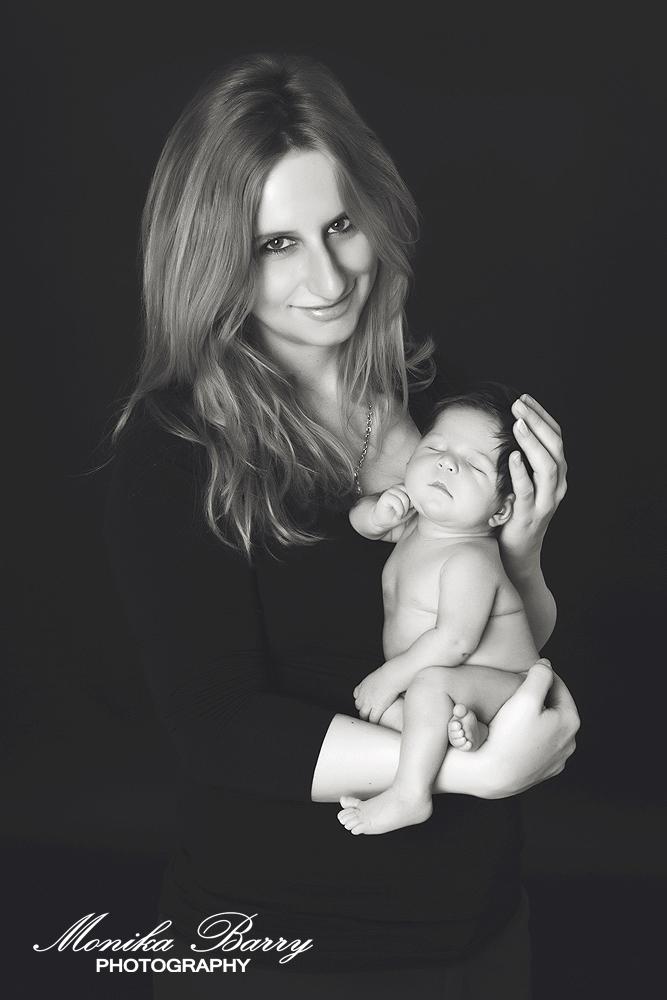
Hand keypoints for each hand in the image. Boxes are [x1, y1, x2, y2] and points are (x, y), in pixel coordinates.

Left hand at [354, 663, 405, 723]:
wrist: (391, 676)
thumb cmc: (389, 673)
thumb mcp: (379, 675)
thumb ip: (378, 680)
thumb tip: (385, 680)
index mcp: (363, 685)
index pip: (356, 695)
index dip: (361, 700)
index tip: (365, 702)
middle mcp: (363, 695)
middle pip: (358, 705)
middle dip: (363, 709)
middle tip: (367, 713)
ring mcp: (369, 703)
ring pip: (363, 714)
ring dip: (367, 718)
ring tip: (370, 722)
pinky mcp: (377, 708)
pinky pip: (373, 719)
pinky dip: (374, 723)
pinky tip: (377, 725)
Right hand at [372, 484, 412, 531]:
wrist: (382, 521)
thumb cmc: (396, 515)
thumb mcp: (410, 510)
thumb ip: (415, 503)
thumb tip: (422, 501)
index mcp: (404, 488)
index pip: (415, 492)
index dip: (414, 503)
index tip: (409, 510)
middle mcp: (398, 487)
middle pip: (411, 494)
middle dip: (409, 506)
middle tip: (404, 513)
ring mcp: (391, 490)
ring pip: (405, 498)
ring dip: (404, 510)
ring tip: (401, 514)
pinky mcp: (385, 496)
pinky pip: (397, 502)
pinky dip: (399, 512)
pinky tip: (397, 515)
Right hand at [444, 660, 579, 797]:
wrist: (490, 774)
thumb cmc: (507, 735)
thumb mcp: (525, 696)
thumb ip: (539, 675)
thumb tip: (545, 665)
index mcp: (570, 722)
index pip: (558, 686)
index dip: (540, 674)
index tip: (524, 670)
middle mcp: (568, 743)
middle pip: (554, 708)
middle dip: (539, 696)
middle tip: (517, 689)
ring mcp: (555, 760)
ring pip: (547, 728)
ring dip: (535, 717)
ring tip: (514, 711)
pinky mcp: (541, 772)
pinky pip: (538, 746)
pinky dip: (529, 736)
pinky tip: (513, 734)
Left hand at [500, 394, 567, 567]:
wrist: (517, 555)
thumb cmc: (513, 513)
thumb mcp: (519, 482)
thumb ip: (516, 460)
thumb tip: (499, 429)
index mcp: (554, 474)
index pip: (555, 437)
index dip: (542, 416)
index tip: (524, 398)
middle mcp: (556, 485)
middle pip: (555, 446)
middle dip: (537, 422)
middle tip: (519, 404)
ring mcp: (546, 501)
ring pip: (547, 466)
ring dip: (532, 442)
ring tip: (517, 423)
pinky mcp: (531, 516)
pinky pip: (528, 491)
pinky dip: (521, 471)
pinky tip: (512, 456)